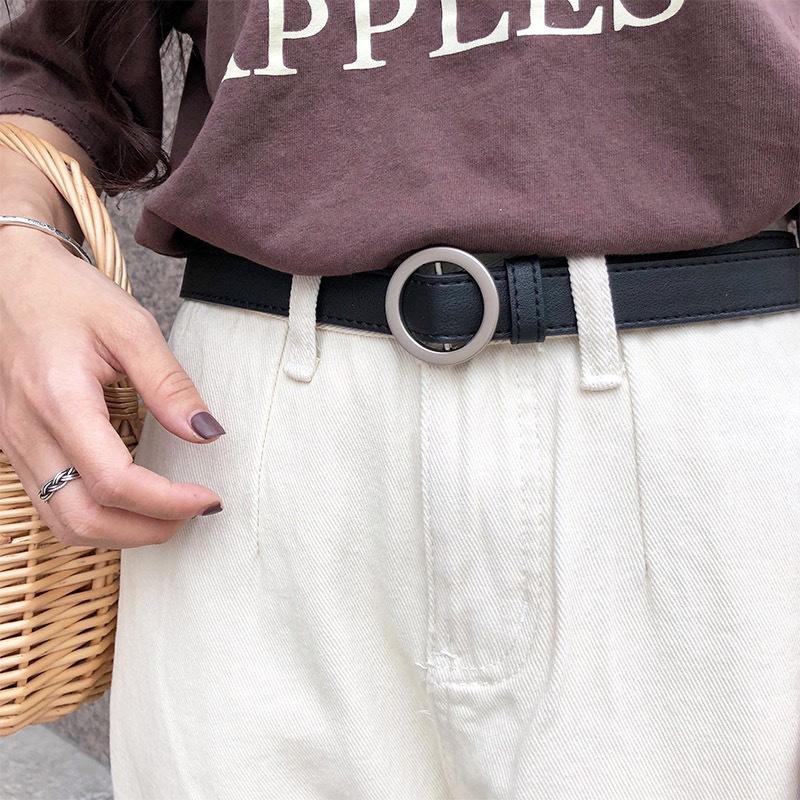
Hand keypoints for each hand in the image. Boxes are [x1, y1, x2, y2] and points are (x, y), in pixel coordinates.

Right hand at [0, 226, 224, 548]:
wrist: (11, 279)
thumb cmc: (70, 296)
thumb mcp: (130, 327)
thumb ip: (169, 384)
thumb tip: (206, 433)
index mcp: (59, 400)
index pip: (114, 481)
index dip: (167, 502)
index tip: (209, 498)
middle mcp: (28, 432)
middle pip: (83, 519)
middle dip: (147, 530)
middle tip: (194, 513)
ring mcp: (16, 444)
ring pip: (62, 522)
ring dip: (120, 533)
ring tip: (168, 514)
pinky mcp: (17, 447)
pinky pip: (51, 504)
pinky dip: (95, 518)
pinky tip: (131, 502)